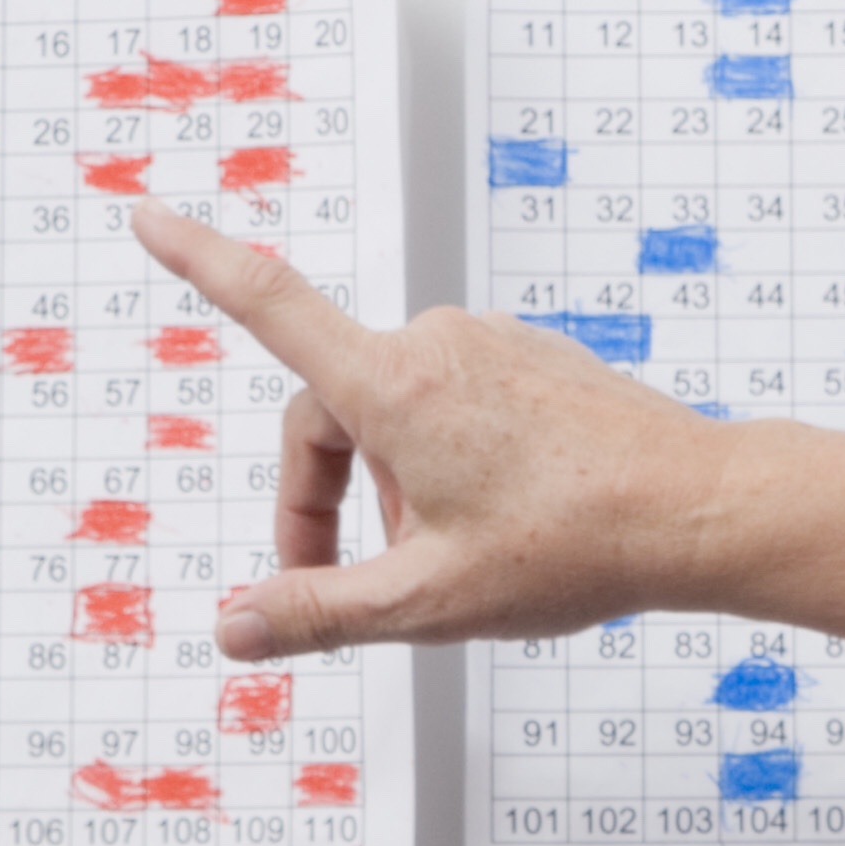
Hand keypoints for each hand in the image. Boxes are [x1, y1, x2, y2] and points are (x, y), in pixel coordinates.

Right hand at [131, 201, 724, 660]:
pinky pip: (452, 406)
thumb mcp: (427, 601)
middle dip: (320, 501)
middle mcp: (435, 344)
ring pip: (394, 416)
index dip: (197, 260)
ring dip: (388, 489)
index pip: (268, 304)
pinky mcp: (530, 359)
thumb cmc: (572, 548)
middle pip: (328, 412)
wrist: (698, 509)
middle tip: (339, 589)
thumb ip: (318, 613)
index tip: (145, 216)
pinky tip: (496, 526)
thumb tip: (233, 629)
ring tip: (445, 564)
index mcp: (394, 386)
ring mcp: (488, 345)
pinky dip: (442, 465)